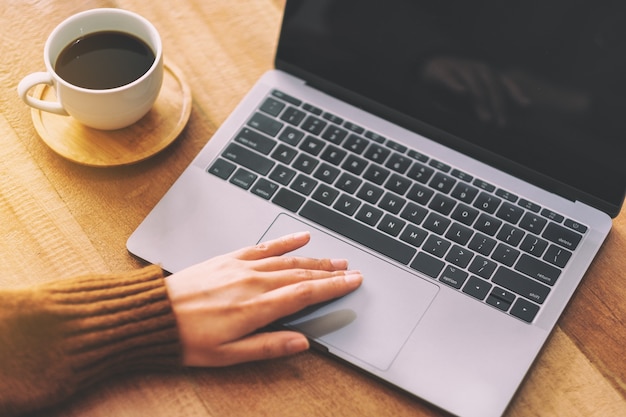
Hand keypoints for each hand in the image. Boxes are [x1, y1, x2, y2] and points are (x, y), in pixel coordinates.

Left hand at [164, 231, 362, 366]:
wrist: (154, 314)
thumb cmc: (188, 338)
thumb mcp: (227, 355)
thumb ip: (268, 346)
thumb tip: (301, 343)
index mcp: (256, 308)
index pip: (305, 294)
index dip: (333, 288)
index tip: (353, 282)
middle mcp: (253, 282)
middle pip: (301, 275)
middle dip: (330, 273)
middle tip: (352, 270)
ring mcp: (242, 266)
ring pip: (287, 260)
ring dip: (314, 259)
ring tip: (335, 259)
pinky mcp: (229, 258)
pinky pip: (263, 246)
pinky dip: (284, 242)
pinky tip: (300, 238)